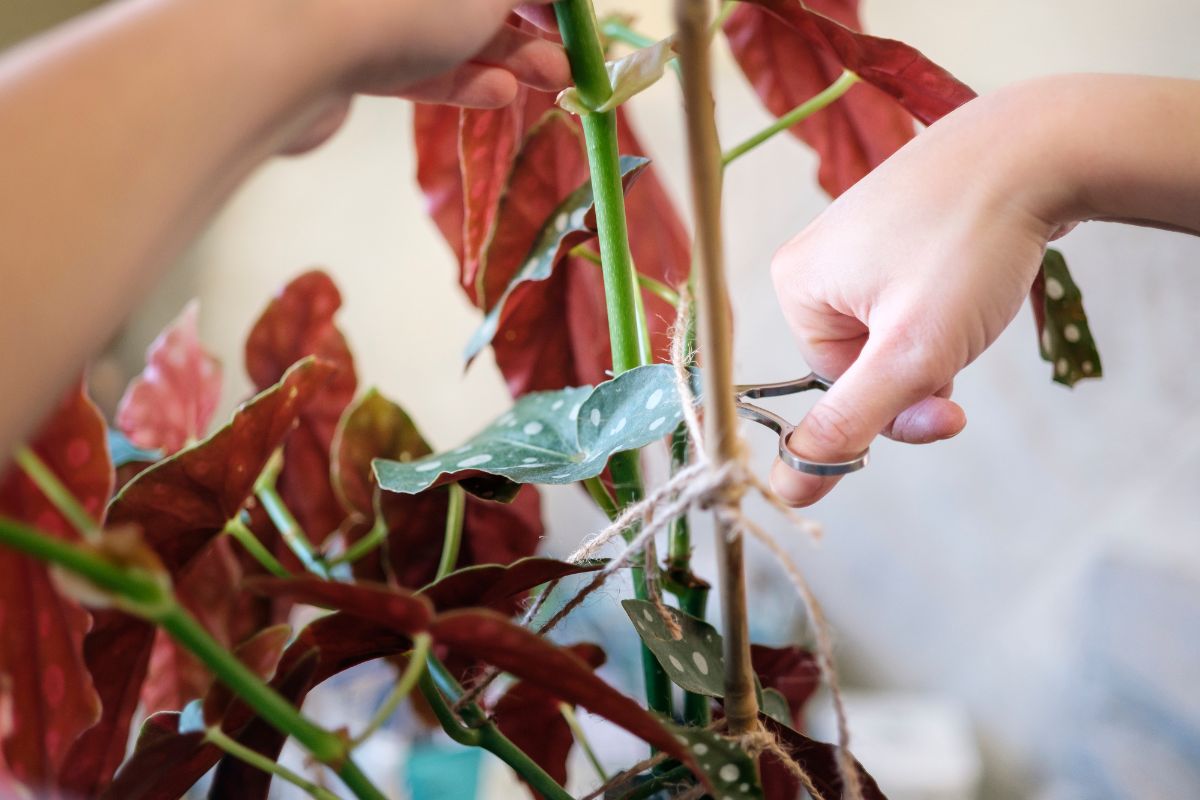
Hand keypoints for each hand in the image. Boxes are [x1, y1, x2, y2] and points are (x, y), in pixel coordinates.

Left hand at [283, 0, 567, 152]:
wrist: (285, 48)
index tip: (575, 15)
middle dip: (531, 15)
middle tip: (573, 50)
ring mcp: (366, 8)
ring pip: (448, 25)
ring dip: (510, 52)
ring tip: (553, 78)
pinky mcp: (346, 53)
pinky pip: (415, 63)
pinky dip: (461, 78)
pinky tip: (501, 94)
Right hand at [768, 82, 1071, 505]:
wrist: (1039, 143)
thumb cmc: (970, 243)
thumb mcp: (909, 353)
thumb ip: (847, 426)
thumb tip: (784, 491)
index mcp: (794, 287)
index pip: (834, 392)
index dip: (893, 407)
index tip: (947, 400)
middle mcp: (813, 261)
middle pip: (863, 362)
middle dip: (920, 368)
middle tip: (964, 338)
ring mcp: (854, 239)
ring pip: (892, 332)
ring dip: (939, 339)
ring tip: (975, 297)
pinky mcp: (894, 225)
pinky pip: (910, 297)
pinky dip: (947, 304)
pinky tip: (976, 274)